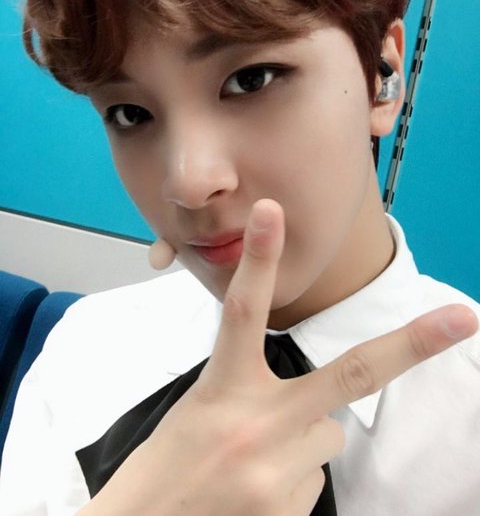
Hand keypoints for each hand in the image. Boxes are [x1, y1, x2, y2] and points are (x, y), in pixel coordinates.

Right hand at [82, 199, 477, 515]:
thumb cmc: (169, 463)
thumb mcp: (202, 410)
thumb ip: (256, 394)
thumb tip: (319, 411)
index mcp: (222, 388)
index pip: (243, 311)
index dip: (259, 259)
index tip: (272, 212)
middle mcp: (255, 424)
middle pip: (347, 373)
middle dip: (411, 344)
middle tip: (463, 318)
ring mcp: (274, 470)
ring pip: (329, 436)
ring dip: (307, 440)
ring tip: (255, 460)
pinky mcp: (287, 508)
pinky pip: (316, 478)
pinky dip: (295, 475)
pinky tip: (256, 488)